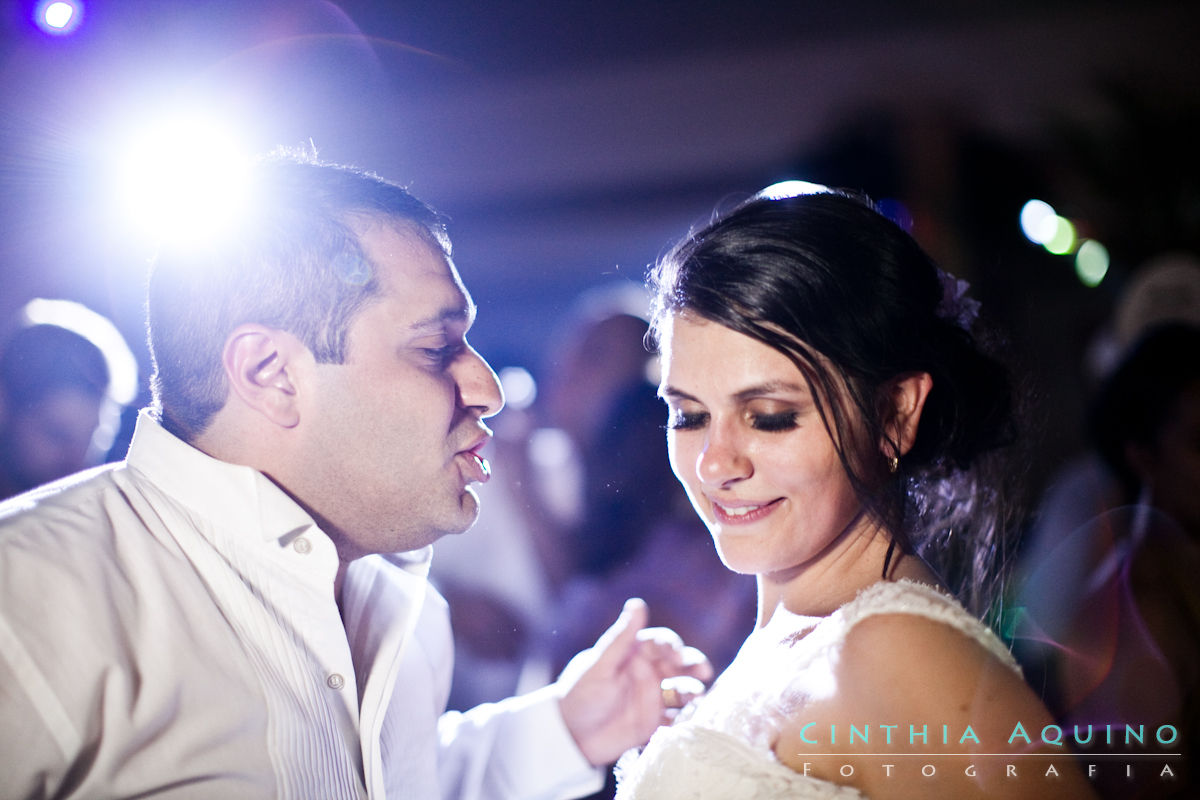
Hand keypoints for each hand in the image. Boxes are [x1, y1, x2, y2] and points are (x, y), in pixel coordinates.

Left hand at [555, 597, 712, 765]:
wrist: (568, 737)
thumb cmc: (579, 695)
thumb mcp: (599, 666)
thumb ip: (620, 638)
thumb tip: (637, 603)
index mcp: (633, 654)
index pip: (661, 643)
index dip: (673, 646)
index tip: (678, 654)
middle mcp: (647, 673)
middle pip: (679, 665)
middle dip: (694, 665)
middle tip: (704, 670)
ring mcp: (652, 698)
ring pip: (681, 690)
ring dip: (692, 690)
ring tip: (696, 696)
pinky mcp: (653, 723)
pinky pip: (676, 718)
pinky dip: (686, 718)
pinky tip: (689, 719)